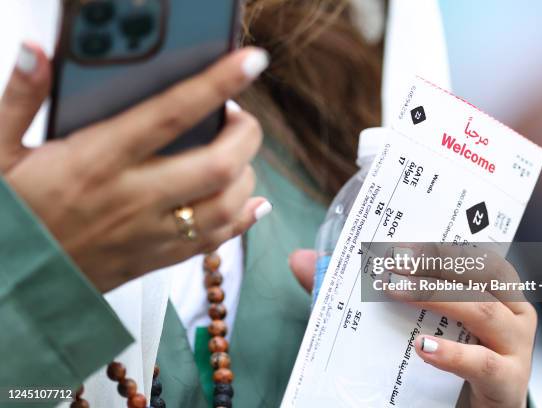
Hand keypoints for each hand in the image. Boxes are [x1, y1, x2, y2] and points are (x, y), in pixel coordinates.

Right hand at [0, 42, 271, 291]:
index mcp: (97, 162)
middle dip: (245, 135)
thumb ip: (20, 99)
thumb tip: (35, 51)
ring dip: (246, 175)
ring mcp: (150, 234)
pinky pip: (215, 242)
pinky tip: (252, 201)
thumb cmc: (12, 214)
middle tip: (239, 117)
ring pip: (225, 206)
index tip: (249, 62)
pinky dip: (242, 218)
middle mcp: (133, 199)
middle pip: (217, 165)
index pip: (170, 115)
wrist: (9, 284)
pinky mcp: (157, 259)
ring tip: (237, 153)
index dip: (216, 85)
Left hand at [289, 247, 535, 407]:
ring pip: (481, 310)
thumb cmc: (442, 361)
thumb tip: (302, 261)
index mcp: (489, 288)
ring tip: (395, 290)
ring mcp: (516, 346)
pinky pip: (484, 363)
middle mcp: (510, 310)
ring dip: (436, 297)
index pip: (468, 252)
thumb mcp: (402, 320)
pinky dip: (452, 354)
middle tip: (391, 259)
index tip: (398, 237)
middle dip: (433, 261)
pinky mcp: (509, 382)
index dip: (437, 241)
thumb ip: (353, 291)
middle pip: (477, 273)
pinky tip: (422, 348)